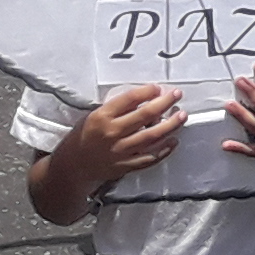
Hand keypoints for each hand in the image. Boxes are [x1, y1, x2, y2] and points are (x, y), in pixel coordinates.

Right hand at [60, 83, 186, 184]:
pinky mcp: (126, 166)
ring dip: (170, 125)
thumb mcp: (94, 117)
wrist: (72, 166)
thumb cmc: (84, 137)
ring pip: (152, 137)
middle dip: (164, 103)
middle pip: (145, 115)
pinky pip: (150, 158)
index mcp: (102, 117)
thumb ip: (117, 110)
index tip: (157, 88)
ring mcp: (120, 151)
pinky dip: (164, 150)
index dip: (147, 92)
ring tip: (182, 115)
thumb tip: (146, 101)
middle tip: (176, 95)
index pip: (129, 99)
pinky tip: (174, 141)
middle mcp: (112, 133)